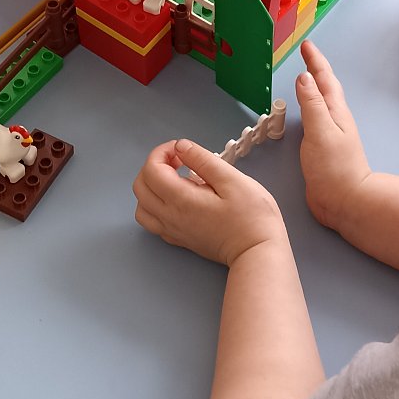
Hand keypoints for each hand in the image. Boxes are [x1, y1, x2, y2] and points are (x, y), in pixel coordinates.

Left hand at [133, 139, 287, 267]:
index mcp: (182, 200)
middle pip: (140, 186)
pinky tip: (177, 199)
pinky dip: (156, 206)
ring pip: (142, 207)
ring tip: (175, 179)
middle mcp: (171, 217)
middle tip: (178, 160)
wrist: (258, 252)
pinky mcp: (180, 240)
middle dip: (154, 166)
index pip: (152, 169)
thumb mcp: (233, 179)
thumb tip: (182, 147)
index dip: (162, 152)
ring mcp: (173, 231)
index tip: (181, 150)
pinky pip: (153, 222)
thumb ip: (203, 160)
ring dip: (151, 187)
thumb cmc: (252, 217)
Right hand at [296, 40, 371, 233]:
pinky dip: (308, 107)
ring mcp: (330, 133)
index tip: (306, 45)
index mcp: (335, 112)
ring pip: (321, 102)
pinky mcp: (323, 147)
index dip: (315, 60)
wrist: (346, 201)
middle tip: (306, 54)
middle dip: (315, 68)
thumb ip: (311, 104)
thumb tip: (304, 77)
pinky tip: (304, 113)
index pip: (324, 79)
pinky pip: (314, 118)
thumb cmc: (335, 168)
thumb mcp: (320, 131)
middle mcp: (335, 119)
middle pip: (325, 87)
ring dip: (313, 86)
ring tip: (304, 77)